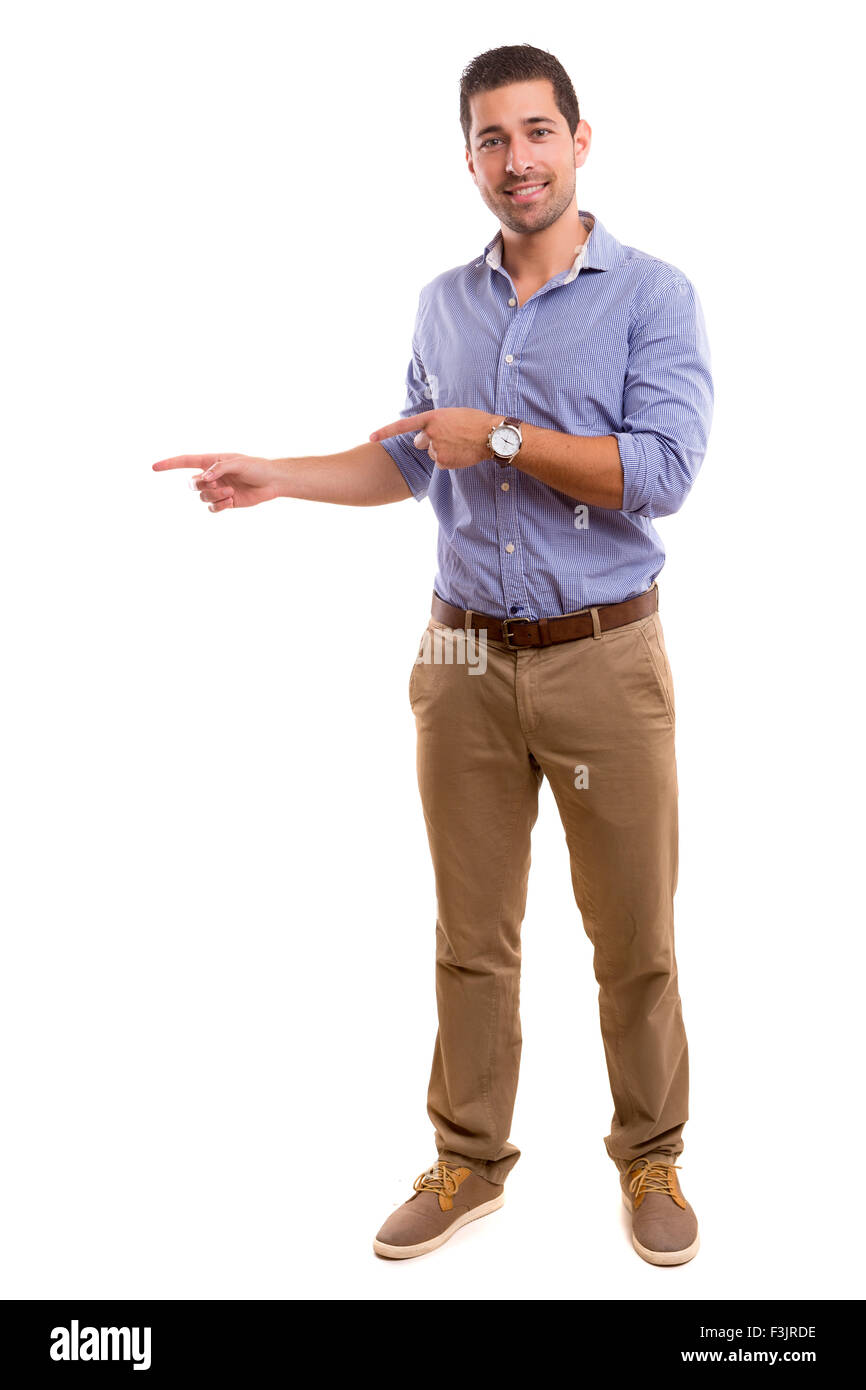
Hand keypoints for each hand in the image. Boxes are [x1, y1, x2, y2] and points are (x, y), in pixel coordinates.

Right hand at [151, 453, 279, 509]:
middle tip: (219, 484)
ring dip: (214, 496)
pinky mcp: (225, 502)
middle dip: (201, 487)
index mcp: (211, 461)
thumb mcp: (239, 463)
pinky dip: (219, 506)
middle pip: (191, 484)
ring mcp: (217, 489)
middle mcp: (211, 475)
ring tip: (231, 492)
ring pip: (202, 497)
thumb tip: (204, 477)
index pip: (185, 461)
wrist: (272, 482)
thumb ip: (220, 467)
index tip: (153, 468)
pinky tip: (231, 501)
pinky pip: (211, 508)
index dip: (169, 464)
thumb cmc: (257, 467)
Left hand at [369, 408, 497, 469]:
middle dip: (429, 442)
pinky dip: (449, 460)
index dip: (385, 432)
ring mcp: (436, 448)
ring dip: (442, 450)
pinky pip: (440, 463)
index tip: (371, 438)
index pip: (402, 426)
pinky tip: (461, 453)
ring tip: (459, 444)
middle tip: (449, 437)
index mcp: (431, 417)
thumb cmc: (474, 421)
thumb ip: (434, 424)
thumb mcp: (451, 415)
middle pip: (420, 443)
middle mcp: (430, 433)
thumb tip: (422, 441)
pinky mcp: (443, 462)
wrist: (491, 435)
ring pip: (432, 454)